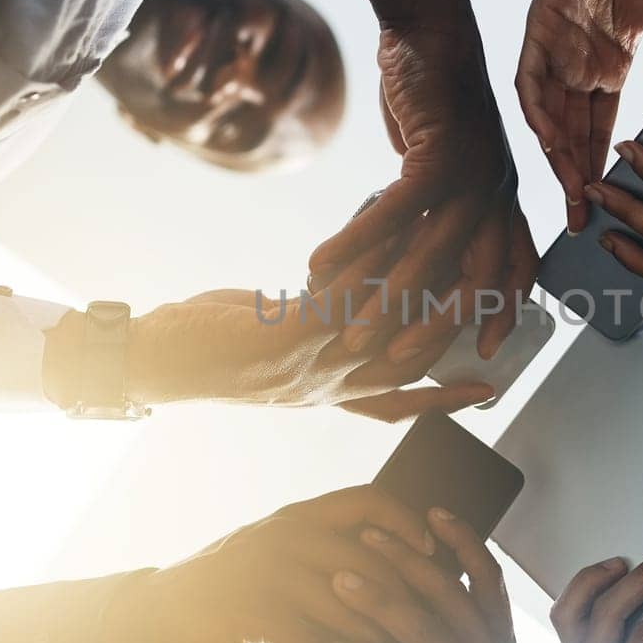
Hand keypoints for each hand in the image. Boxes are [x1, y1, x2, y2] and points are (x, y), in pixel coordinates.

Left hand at [119, 264, 492, 422]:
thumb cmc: (205, 352)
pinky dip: (370, 275)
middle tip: (494, 307)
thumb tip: (341, 306)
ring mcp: (307, 366)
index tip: (488, 388)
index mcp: (324, 395)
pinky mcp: (286, 338)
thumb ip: (314, 335)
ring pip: (386, 335)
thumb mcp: (273, 350)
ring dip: (422, 298)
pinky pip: (343, 305)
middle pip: (409, 369)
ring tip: (452, 260)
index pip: (398, 403)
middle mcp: (324, 388)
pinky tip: (387, 240)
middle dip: (455, 340)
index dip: (445, 399)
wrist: (148, 363)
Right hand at [123, 487, 436, 642]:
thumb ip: (325, 554)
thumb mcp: (278, 555)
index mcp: (302, 515)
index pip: (370, 500)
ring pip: (346, 607)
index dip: (408, 523)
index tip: (433, 557)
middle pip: (370, 561)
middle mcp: (289, 532)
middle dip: (399, 607)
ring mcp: (269, 568)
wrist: (159, 612)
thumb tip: (398, 572)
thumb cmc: (234, 588)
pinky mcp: (251, 609)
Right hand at [313, 0, 533, 364]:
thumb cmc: (435, 98)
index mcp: (505, 196)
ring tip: (352, 325)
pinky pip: (393, 214)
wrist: (433, 31)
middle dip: (440, 324)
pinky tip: (322, 264)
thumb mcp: (449, 159)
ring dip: (389, 296)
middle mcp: (499, 191)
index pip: (517, 266)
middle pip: (478, 277)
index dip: (507, 310)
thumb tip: (426, 242)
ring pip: (433, 254)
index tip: (491, 350)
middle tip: (399, 360)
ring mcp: (473, 175)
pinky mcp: (437, 155)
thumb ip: (445, 203)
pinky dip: (357, 243)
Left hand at [328, 509, 517, 642]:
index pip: (489, 579)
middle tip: (368, 534)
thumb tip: (420, 574)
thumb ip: (448, 632)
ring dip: (378, 599)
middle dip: (408, 559)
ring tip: (339, 579)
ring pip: (426, 631)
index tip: (432, 510)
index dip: (464, 541)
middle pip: (453, 595)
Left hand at [517, 0, 642, 233]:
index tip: (608, 206)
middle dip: (575, 179)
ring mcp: (554, 51)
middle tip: (583, 222)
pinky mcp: (536, 31)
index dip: (601, 168)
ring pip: (548, 117)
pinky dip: (537, 110)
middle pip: (570, 136)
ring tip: (570, 193)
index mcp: (606, 69)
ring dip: (556, 155)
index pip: (599, 132)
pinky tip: (548, 139)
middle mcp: (576, 68)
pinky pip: (530, 80)